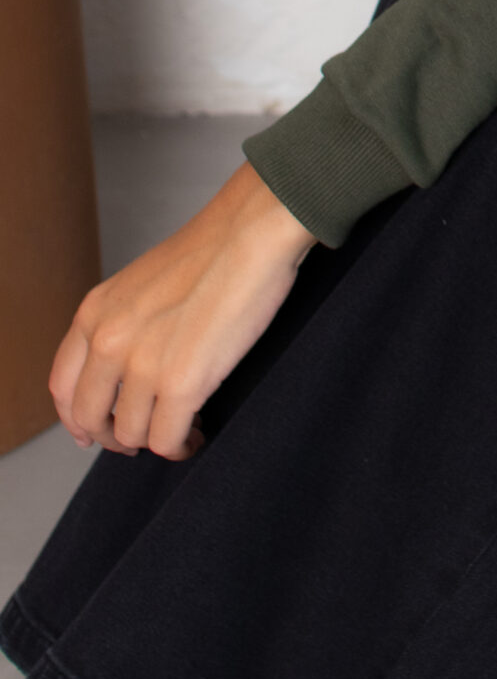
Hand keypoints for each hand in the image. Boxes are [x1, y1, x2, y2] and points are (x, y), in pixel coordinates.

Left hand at [50, 162, 317, 461]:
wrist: (252, 232)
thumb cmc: (213, 251)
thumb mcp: (140, 284)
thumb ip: (121, 324)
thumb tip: (125, 370)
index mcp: (95, 313)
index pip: (62, 387)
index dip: (76, 418)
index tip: (92, 431)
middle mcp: (109, 341)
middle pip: (90, 419)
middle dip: (116, 437)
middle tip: (142, 436)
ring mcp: (142, 365)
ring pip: (131, 435)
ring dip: (155, 440)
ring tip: (183, 429)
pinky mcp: (182, 384)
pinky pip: (166, 440)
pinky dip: (180, 446)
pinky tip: (196, 434)